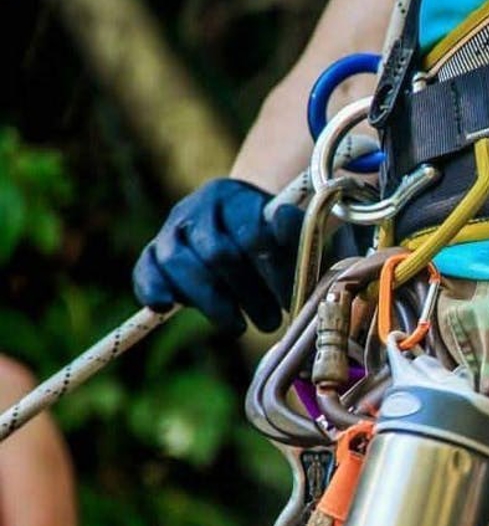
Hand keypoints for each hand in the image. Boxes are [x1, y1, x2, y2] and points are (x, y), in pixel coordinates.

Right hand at [132, 178, 303, 334]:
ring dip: (210, 301)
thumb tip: (306, 280)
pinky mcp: (152, 250)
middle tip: (270, 322)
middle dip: (247, 294)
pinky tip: (165, 306)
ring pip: (180, 262)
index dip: (275, 274)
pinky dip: (152, 287)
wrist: (235, 219)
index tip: (291, 302)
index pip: (256, 235)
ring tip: (237, 327)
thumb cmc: (273, 237)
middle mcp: (201, 206)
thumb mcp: (294, 236)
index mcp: (239, 198)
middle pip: (218, 253)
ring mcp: (172, 227)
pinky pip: (145, 268)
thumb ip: (301, 249)